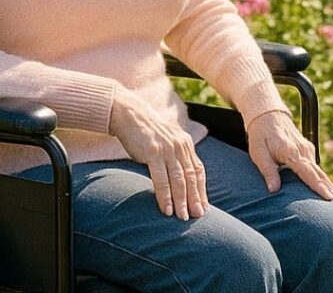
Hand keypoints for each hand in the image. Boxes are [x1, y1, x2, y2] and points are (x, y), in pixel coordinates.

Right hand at [109, 90, 207, 219]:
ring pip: (179, 180)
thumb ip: (175, 155)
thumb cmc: (145, 131)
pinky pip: (161, 179)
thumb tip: (180, 175)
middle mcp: (180, 147)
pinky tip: (167, 209)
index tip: (204, 206)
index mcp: (185, 144)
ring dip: (182, 201)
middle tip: (198, 217)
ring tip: (183, 217)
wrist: (129, 114)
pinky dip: (165, 196)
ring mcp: (167, 150)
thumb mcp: (166, 140)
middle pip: (191, 177)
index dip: (201, 189)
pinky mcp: (153, 153)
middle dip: (195, 199)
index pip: (198, 170)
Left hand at [247, 110, 332, 199]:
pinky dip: (320, 175)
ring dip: (325, 182)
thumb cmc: (261, 135)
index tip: (328, 196)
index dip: (318, 185)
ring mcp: (306, 148)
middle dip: (326, 186)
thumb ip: (268, 171)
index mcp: (291, 151)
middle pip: (317, 172)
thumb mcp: (258, 153)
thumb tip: (274, 190)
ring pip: (318, 168)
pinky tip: (324, 185)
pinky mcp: (306, 148)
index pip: (307, 172)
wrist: (267, 115)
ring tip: (332, 196)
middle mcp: (302, 150)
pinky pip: (314, 165)